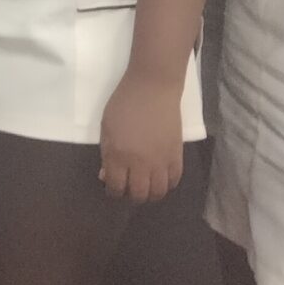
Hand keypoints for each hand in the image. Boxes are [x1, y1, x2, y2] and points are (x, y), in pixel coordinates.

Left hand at [98, 70, 184, 203]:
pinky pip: (174, 180)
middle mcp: (140, 163)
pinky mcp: (177, 155)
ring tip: (146, 185)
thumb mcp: (106, 129)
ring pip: (158, 192)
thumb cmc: (124, 104)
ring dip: (150, 193)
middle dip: (131, 195)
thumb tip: (107, 175)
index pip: (116, 187)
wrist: (153, 88)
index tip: (113, 187)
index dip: (113, 191)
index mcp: (118, 155)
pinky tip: (160, 178)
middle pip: (139, 195)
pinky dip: (167, 184)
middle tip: (129, 187)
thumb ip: (107, 154)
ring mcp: (161, 160)